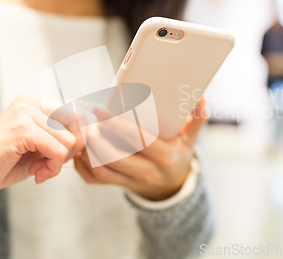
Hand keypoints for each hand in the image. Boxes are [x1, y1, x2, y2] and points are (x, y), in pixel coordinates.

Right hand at [0, 94, 84, 198]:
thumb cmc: (7, 162)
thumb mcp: (41, 146)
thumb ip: (64, 136)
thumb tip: (94, 130)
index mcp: (37, 101)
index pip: (80, 110)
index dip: (82, 135)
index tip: (66, 155)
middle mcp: (32, 101)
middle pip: (80, 121)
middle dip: (74, 149)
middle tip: (53, 164)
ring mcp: (26, 112)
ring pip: (70, 140)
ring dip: (59, 163)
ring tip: (40, 170)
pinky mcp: (22, 128)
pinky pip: (58, 150)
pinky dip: (52, 168)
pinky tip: (36, 174)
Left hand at [73, 98, 207, 200]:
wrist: (172, 185)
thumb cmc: (178, 153)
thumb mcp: (190, 137)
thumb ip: (197, 118)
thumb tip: (201, 96)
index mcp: (165, 158)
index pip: (138, 140)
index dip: (118, 123)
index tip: (103, 108)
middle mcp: (147, 173)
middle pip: (114, 156)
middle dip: (96, 135)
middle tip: (88, 116)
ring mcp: (131, 182)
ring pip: (100, 168)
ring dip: (87, 148)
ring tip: (83, 127)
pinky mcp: (117, 187)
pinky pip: (94, 179)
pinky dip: (82, 163)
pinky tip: (80, 145)